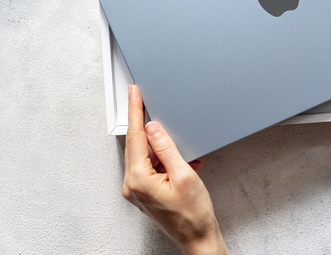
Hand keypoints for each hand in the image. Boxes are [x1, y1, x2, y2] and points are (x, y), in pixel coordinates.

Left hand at [122, 85, 229, 254]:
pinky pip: (149, 167)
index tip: (133, 93)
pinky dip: (163, 160)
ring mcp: (137, 190)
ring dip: (161, 147)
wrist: (197, 238)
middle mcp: (132, 185)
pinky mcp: (144, 193)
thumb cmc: (193, 215)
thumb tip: (154, 128)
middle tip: (147, 102)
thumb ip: (167, 148)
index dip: (135, 111)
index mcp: (139, 179)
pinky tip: (181, 163)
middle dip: (145, 125)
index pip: (135, 137)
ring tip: (181, 152)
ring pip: (144, 155)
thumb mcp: (185, 175)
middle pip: (137, 145)